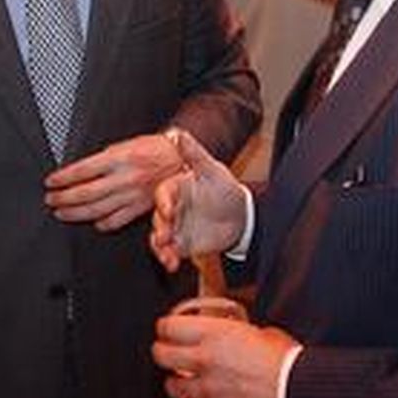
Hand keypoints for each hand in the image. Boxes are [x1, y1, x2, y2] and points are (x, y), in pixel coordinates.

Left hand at [45, 131, 183, 230]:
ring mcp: (132, 195)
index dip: (62, 178)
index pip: (81, 170)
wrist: (180, 159)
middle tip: (50, 199)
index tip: (50, 182)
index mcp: (118, 158)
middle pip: (85, 193)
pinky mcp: (140, 208)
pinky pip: (117, 220)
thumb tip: (79, 171)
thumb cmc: (152, 149)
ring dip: (75, 213)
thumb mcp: (124, 144)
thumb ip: (103, 158)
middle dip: (63, 198)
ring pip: (97, 209)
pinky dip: (102, 223)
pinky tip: (92, 222)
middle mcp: (123, 178)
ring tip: (61, 213)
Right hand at [149, 129, 247, 270]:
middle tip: (163, 235)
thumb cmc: (224, 189)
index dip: (163, 200)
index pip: (164, 193)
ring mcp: (175, 227)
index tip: (167, 208)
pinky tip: (171, 263)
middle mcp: (172, 208)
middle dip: (159, 227)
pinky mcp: (180, 244)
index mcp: (176, 188)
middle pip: (158, 218)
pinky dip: (168, 258)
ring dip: (160, 246)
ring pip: (160, 236)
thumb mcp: (212, 170)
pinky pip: (169, 252)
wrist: (239, 216)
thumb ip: (195, 154)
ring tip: (166, 254)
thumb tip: (179, 134)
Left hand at [152, 312, 297, 397]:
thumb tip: (237, 336)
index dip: (165, 327)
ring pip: (172, 387)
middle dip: (162, 352)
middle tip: (167, 351)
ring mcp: (208, 388)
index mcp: (214, 334)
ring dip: (175, 382)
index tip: (167, 329)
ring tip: (182, 379)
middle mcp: (204, 360)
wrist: (298, 393)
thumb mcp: (262, 332)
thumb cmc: (286, 362)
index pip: (168, 327)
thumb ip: (239, 334)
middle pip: (160, 355)